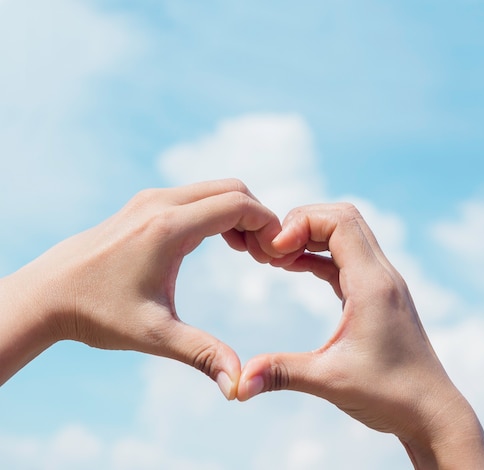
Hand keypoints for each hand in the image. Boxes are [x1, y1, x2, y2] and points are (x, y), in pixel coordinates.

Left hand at [0, 179, 280, 398]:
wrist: (47, 295)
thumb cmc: (97, 313)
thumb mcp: (154, 335)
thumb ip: (202, 354)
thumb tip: (239, 385)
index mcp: (168, 227)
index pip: (237, 205)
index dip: (268, 225)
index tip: (277, 256)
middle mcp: (160, 203)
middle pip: (232, 189)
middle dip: (259, 217)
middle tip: (267, 256)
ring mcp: (151, 200)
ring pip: (215, 190)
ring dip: (240, 214)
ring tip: (249, 253)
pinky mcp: (145, 206)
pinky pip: (196, 196)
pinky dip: (219, 212)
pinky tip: (223, 244)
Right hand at [237, 203, 483, 468]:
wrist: (431, 411)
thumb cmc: (390, 395)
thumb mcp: (330, 381)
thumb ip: (281, 373)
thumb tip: (238, 383)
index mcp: (372, 285)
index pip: (339, 222)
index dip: (301, 223)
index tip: (273, 251)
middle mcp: (381, 275)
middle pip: (343, 218)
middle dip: (303, 223)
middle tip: (271, 250)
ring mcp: (382, 284)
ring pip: (346, 235)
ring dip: (311, 237)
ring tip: (277, 258)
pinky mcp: (377, 296)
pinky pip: (346, 259)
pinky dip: (319, 256)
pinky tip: (295, 268)